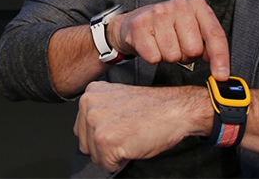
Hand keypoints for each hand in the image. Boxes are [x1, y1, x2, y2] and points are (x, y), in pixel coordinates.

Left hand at [74, 81, 211, 171]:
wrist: (176, 109)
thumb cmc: (153, 107)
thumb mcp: (117, 100)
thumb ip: (99, 110)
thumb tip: (87, 131)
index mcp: (92, 93)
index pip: (82, 128)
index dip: (104, 132)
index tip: (120, 124)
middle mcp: (89, 104)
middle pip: (85, 144)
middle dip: (106, 144)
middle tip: (127, 130)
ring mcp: (95, 122)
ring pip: (95, 156)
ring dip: (114, 153)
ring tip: (131, 135)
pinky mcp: (105, 140)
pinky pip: (107, 166)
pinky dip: (121, 161)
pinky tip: (133, 143)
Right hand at [109, 0, 229, 80]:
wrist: (135, 23)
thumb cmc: (168, 27)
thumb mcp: (193, 29)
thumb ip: (209, 44)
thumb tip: (220, 68)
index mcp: (197, 6)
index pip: (214, 34)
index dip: (220, 58)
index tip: (221, 76)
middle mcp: (179, 5)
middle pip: (194, 49)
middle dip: (187, 55)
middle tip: (178, 45)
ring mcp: (158, 13)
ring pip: (173, 56)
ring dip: (169, 56)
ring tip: (163, 44)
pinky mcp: (140, 25)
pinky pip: (154, 58)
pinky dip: (153, 57)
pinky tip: (151, 44)